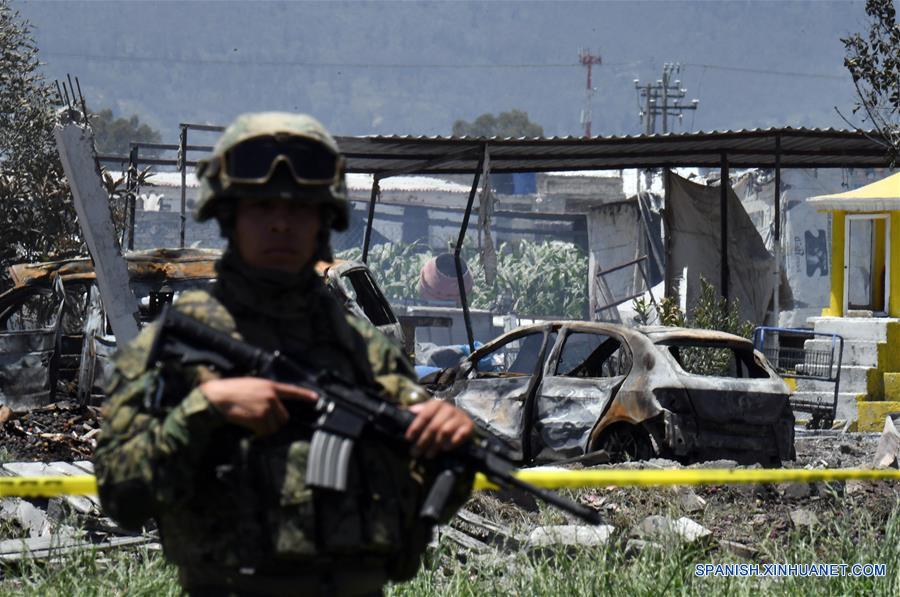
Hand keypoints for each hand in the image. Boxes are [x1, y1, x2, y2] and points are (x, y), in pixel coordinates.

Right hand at [200, 377, 317, 435]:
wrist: (218, 396)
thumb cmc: (232, 390)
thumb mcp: (252, 385)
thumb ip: (265, 392)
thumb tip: (272, 405)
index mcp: (270, 386)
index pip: (292, 391)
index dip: (305, 395)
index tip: (316, 398)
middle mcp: (271, 397)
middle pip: (284, 417)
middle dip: (275, 422)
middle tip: (261, 420)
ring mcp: (266, 408)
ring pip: (274, 426)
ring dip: (265, 429)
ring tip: (252, 421)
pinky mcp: (259, 418)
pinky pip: (264, 431)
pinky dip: (258, 433)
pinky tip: (249, 426)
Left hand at [404, 400, 474, 458]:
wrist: (463, 417)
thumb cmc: (441, 416)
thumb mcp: (429, 411)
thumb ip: (416, 412)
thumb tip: (399, 411)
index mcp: (437, 404)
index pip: (424, 415)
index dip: (415, 427)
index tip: (408, 438)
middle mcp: (449, 409)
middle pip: (434, 426)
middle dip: (423, 441)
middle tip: (415, 452)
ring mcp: (459, 417)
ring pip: (445, 432)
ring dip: (435, 445)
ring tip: (428, 455)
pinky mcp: (468, 426)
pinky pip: (460, 435)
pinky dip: (452, 443)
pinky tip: (445, 449)